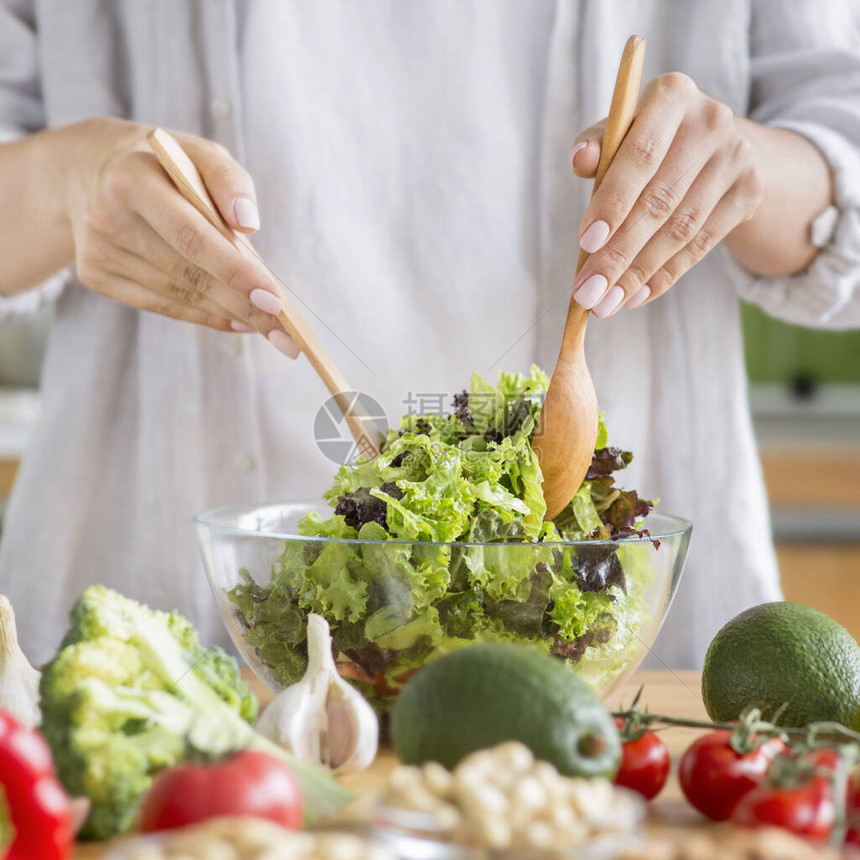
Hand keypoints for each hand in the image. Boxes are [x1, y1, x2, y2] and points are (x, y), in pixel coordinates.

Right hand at [63, 118, 297, 354]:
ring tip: (272, 328)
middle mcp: (108, 218)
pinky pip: (163, 305)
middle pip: (189, 273)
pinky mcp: (97, 276)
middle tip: (287, 331)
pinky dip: (206, 316)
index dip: (236, 271)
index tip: (276, 299)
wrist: (87, 171)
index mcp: (131, 179)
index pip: (192, 236)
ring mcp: (99, 252)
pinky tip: (239, 321)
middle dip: (244, 304)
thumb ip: (229, 180)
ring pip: (179, 295)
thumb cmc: (165, 165)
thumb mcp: (199, 154)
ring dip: (231, 314)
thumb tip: (249, 221)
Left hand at [570, 73, 763, 316]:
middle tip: (587, 293)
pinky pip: (700, 244)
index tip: (585, 243)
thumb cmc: (649, 141)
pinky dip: (665, 275)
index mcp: (671, 95)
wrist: (714, 145)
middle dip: (618, 254)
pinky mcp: (749, 191)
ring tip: (605, 304)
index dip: (612, 202)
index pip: (640, 156)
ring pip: (679, 230)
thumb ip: (598, 147)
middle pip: (659, 201)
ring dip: (637, 274)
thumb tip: (581, 160)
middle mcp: (711, 121)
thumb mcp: (621, 133)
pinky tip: (636, 296)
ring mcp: (736, 157)